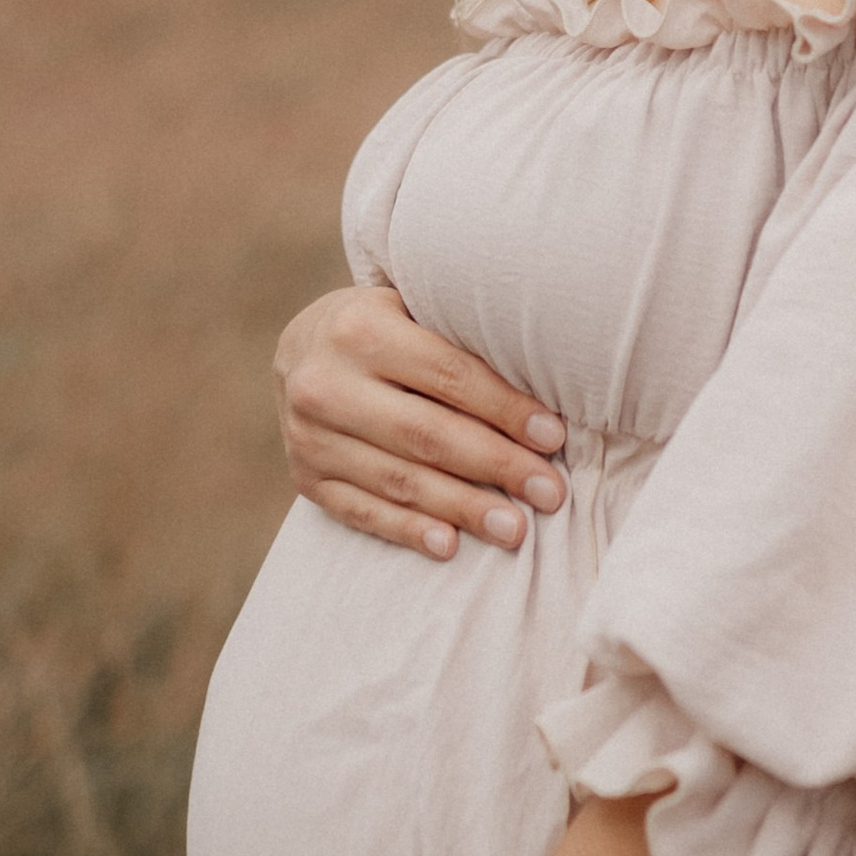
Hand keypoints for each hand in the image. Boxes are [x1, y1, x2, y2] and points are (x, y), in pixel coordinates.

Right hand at [275, 283, 567, 562]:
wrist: (302, 349)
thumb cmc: (387, 327)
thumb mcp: (414, 310)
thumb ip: (463, 342)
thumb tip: (547, 396)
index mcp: (360, 328)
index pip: (448, 375)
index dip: (505, 409)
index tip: (553, 438)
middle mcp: (325, 382)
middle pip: (426, 434)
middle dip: (496, 466)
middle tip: (549, 493)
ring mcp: (309, 436)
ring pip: (397, 480)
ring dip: (462, 508)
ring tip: (515, 529)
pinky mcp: (305, 478)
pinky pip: (361, 512)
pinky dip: (407, 530)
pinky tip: (449, 545)